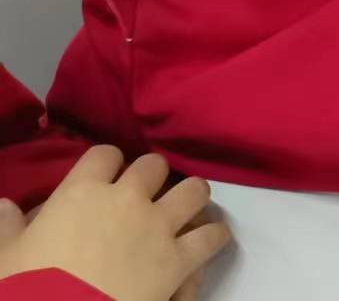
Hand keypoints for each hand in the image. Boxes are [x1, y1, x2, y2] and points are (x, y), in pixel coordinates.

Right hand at [0, 148, 231, 300]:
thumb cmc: (26, 291)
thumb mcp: (4, 258)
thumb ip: (6, 228)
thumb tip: (2, 204)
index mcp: (82, 193)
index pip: (104, 155)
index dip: (107, 163)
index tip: (106, 174)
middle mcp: (127, 199)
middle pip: (153, 165)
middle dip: (151, 176)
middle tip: (147, 191)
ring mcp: (159, 226)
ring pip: (193, 190)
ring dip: (190, 196)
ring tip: (187, 206)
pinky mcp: (180, 259)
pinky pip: (211, 236)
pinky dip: (213, 235)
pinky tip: (210, 238)